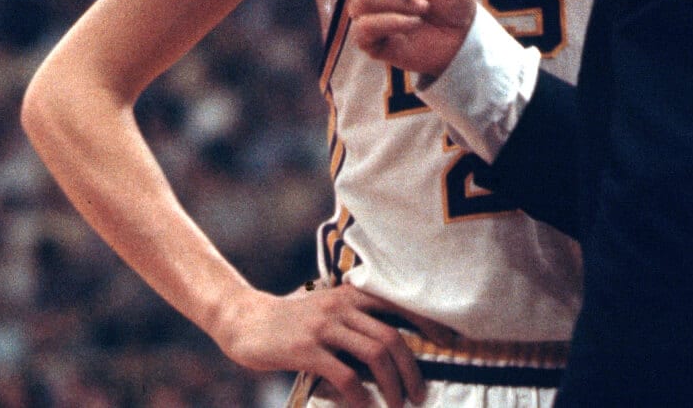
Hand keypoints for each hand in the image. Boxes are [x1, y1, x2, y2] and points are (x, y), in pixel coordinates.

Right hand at [213, 283, 427, 407]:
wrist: (245, 321)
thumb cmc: (292, 321)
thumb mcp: (327, 310)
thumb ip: (355, 322)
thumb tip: (392, 351)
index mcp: (351, 295)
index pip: (399, 306)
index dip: (426, 325)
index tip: (447, 343)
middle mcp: (342, 306)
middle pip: (392, 337)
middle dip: (412, 369)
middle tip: (419, 393)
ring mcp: (324, 326)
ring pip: (375, 354)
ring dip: (393, 385)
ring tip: (398, 405)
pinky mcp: (307, 349)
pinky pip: (346, 376)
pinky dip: (362, 397)